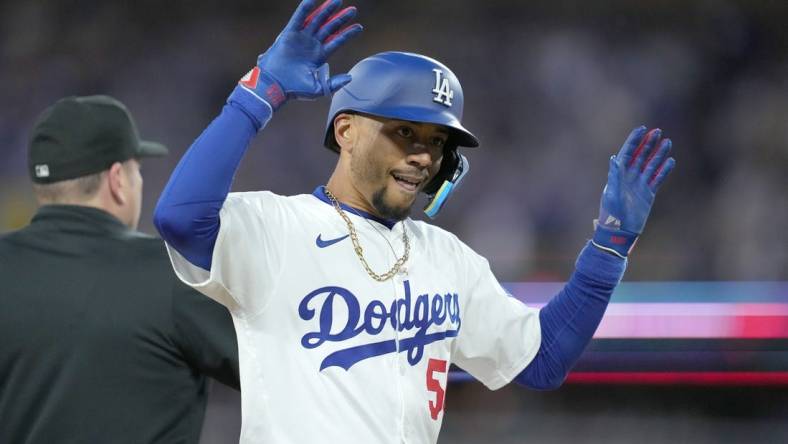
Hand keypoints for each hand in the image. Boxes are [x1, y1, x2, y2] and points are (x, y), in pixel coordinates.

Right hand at [230, 0, 362, 112]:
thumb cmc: (294, 89)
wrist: (276, 86)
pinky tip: (312, 0)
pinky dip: (304, 9)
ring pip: (317, 20)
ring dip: (327, 10)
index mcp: (319, 56)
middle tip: (353, 10)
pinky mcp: (289, 34)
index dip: (347, 33)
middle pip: (329, 28)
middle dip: (341, 18)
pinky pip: (298, 18)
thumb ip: (334, 83)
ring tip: (337, 0)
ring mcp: (301, 38)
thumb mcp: (318, 88)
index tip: (359, 27)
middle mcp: (311, 45)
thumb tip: (350, 78)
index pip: (336, 41)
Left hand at [592, 126, 675, 257]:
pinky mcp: (649, 193)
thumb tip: (614, 158)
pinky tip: (671, 161)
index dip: (634, 140)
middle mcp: (629, 177)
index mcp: (618, 175)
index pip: (627, 153)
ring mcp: (640, 184)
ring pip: (651, 165)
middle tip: (658, 131)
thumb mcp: (612, 194)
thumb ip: (614, 176)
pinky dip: (664, 170)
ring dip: (659, 154)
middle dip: (648, 143)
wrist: (620, 231)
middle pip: (640, 156)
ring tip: (667, 142)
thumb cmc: (611, 214)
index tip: (642, 129)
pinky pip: (658, 178)